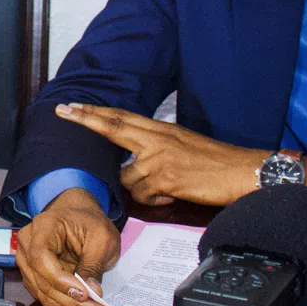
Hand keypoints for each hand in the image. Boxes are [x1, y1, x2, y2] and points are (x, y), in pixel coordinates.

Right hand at [16, 187, 120, 305]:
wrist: (80, 217)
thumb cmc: (90, 223)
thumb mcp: (102, 238)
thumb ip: (94, 263)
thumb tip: (92, 292)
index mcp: (42, 227)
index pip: (40, 257)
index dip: (60, 280)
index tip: (85, 294)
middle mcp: (28, 244)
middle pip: (41, 281)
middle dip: (71, 301)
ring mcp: (28, 261)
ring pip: (43, 294)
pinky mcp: (35, 276)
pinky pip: (46, 297)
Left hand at [55, 103, 266, 205]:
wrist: (244, 171)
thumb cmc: (216, 161)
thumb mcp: (182, 143)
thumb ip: (155, 145)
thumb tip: (134, 157)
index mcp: (161, 129)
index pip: (121, 116)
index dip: (95, 111)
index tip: (73, 105)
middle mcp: (157, 139)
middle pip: (112, 126)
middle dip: (85, 118)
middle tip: (62, 111)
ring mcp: (160, 158)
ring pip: (128, 178)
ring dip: (141, 188)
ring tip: (167, 188)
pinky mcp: (167, 179)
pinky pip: (145, 195)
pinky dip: (155, 201)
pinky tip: (173, 196)